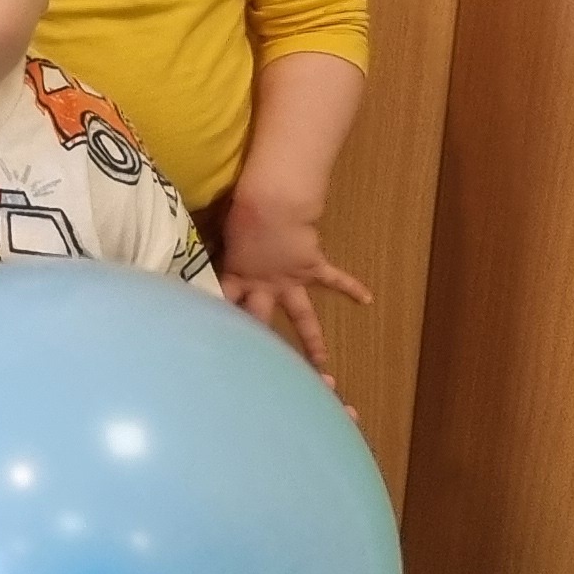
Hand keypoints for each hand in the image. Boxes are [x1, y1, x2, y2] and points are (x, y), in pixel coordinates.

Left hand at [220, 195, 369, 379]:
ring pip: (303, 316)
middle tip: (261, 367)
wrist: (272, 205)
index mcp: (237, 276)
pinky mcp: (312, 267)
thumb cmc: (243, 215)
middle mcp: (264, 286)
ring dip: (312, 339)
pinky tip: (367, 299)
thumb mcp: (225, 237)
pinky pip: (335, 279)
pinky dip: (351, 287)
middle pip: (261, 320)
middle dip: (261, 342)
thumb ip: (223, 251)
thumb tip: (206, 253)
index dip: (217, 316)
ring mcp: (291, 280)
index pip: (224, 302)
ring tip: (322, 364)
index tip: (213, 339)